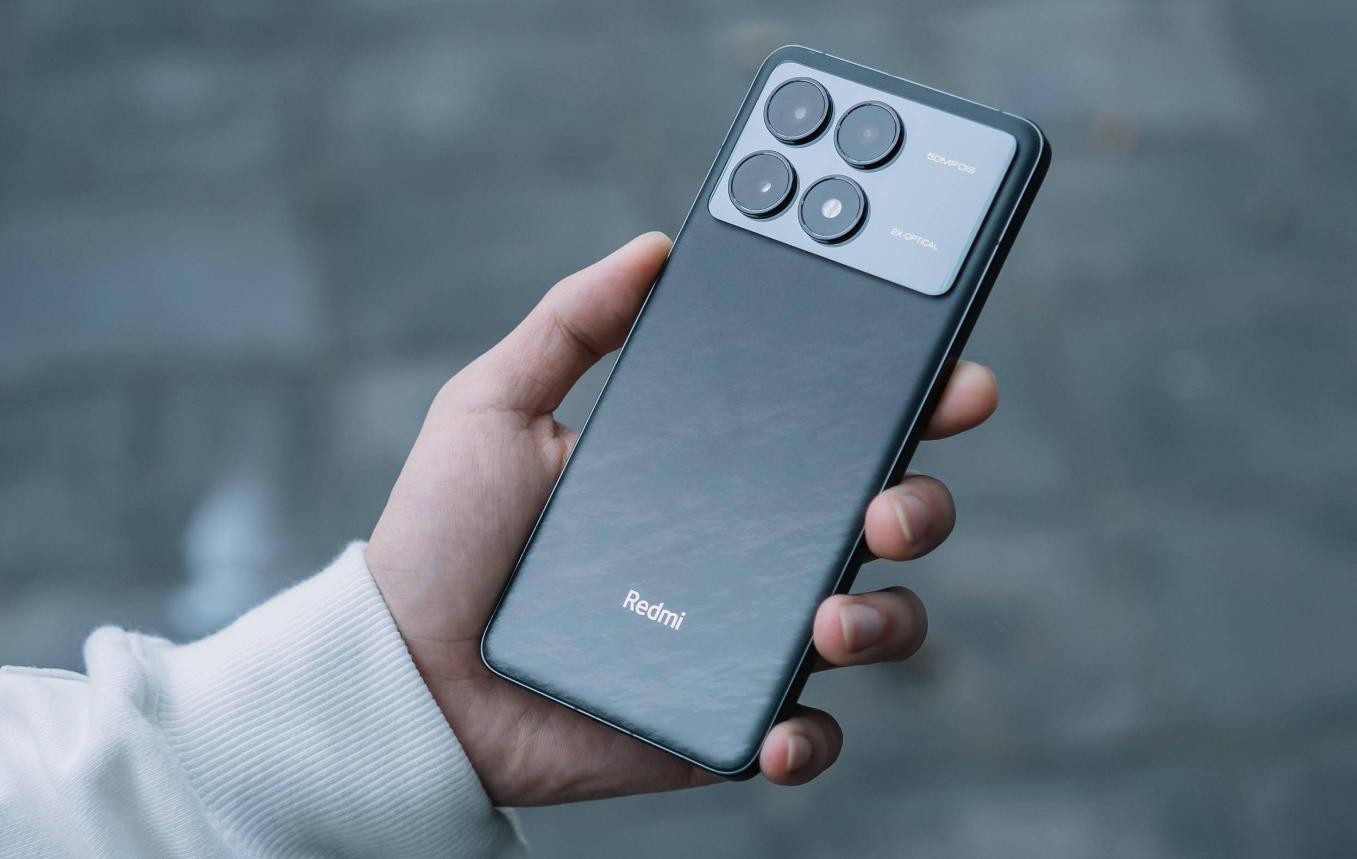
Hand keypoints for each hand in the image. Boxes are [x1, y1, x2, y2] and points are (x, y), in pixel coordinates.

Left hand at [366, 233, 997, 804]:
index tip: (951, 375)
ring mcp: (744, 633)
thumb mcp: (496, 404)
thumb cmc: (446, 534)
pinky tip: (778, 727)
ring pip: (875, 622)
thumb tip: (656, 245)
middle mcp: (747, 546)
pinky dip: (812, 736)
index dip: (909, 397)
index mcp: (714, 467)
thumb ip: (573, 320)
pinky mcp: (723, 716)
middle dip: (922, 504)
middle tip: (889, 504)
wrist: (406, 670)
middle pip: (885, 519)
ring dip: (885, 619)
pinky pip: (807, 732)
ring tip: (827, 618)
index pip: (834, 424)